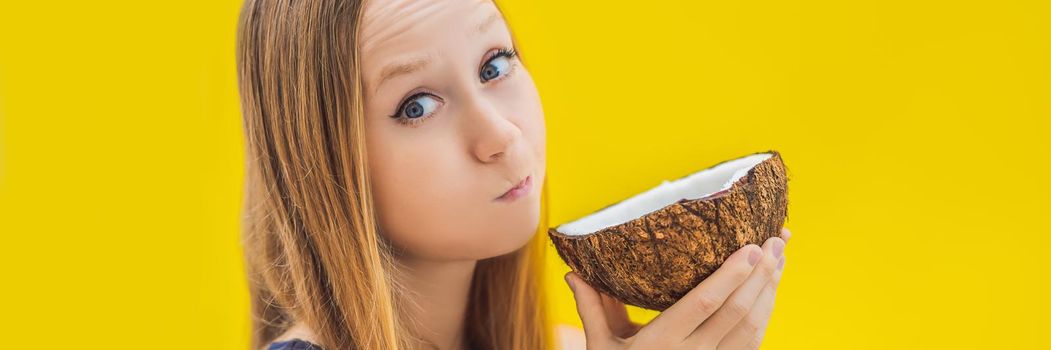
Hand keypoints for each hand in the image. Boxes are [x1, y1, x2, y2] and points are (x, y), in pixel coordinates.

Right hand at [565, 228, 790, 349]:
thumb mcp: (600, 347)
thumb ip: (591, 309)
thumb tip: (572, 272)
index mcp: (662, 344)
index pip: (705, 305)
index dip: (731, 276)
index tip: (751, 247)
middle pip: (738, 313)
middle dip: (762, 274)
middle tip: (776, 239)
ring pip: (753, 328)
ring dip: (770, 290)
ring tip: (780, 256)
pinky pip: (753, 343)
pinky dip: (766, 313)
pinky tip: (769, 288)